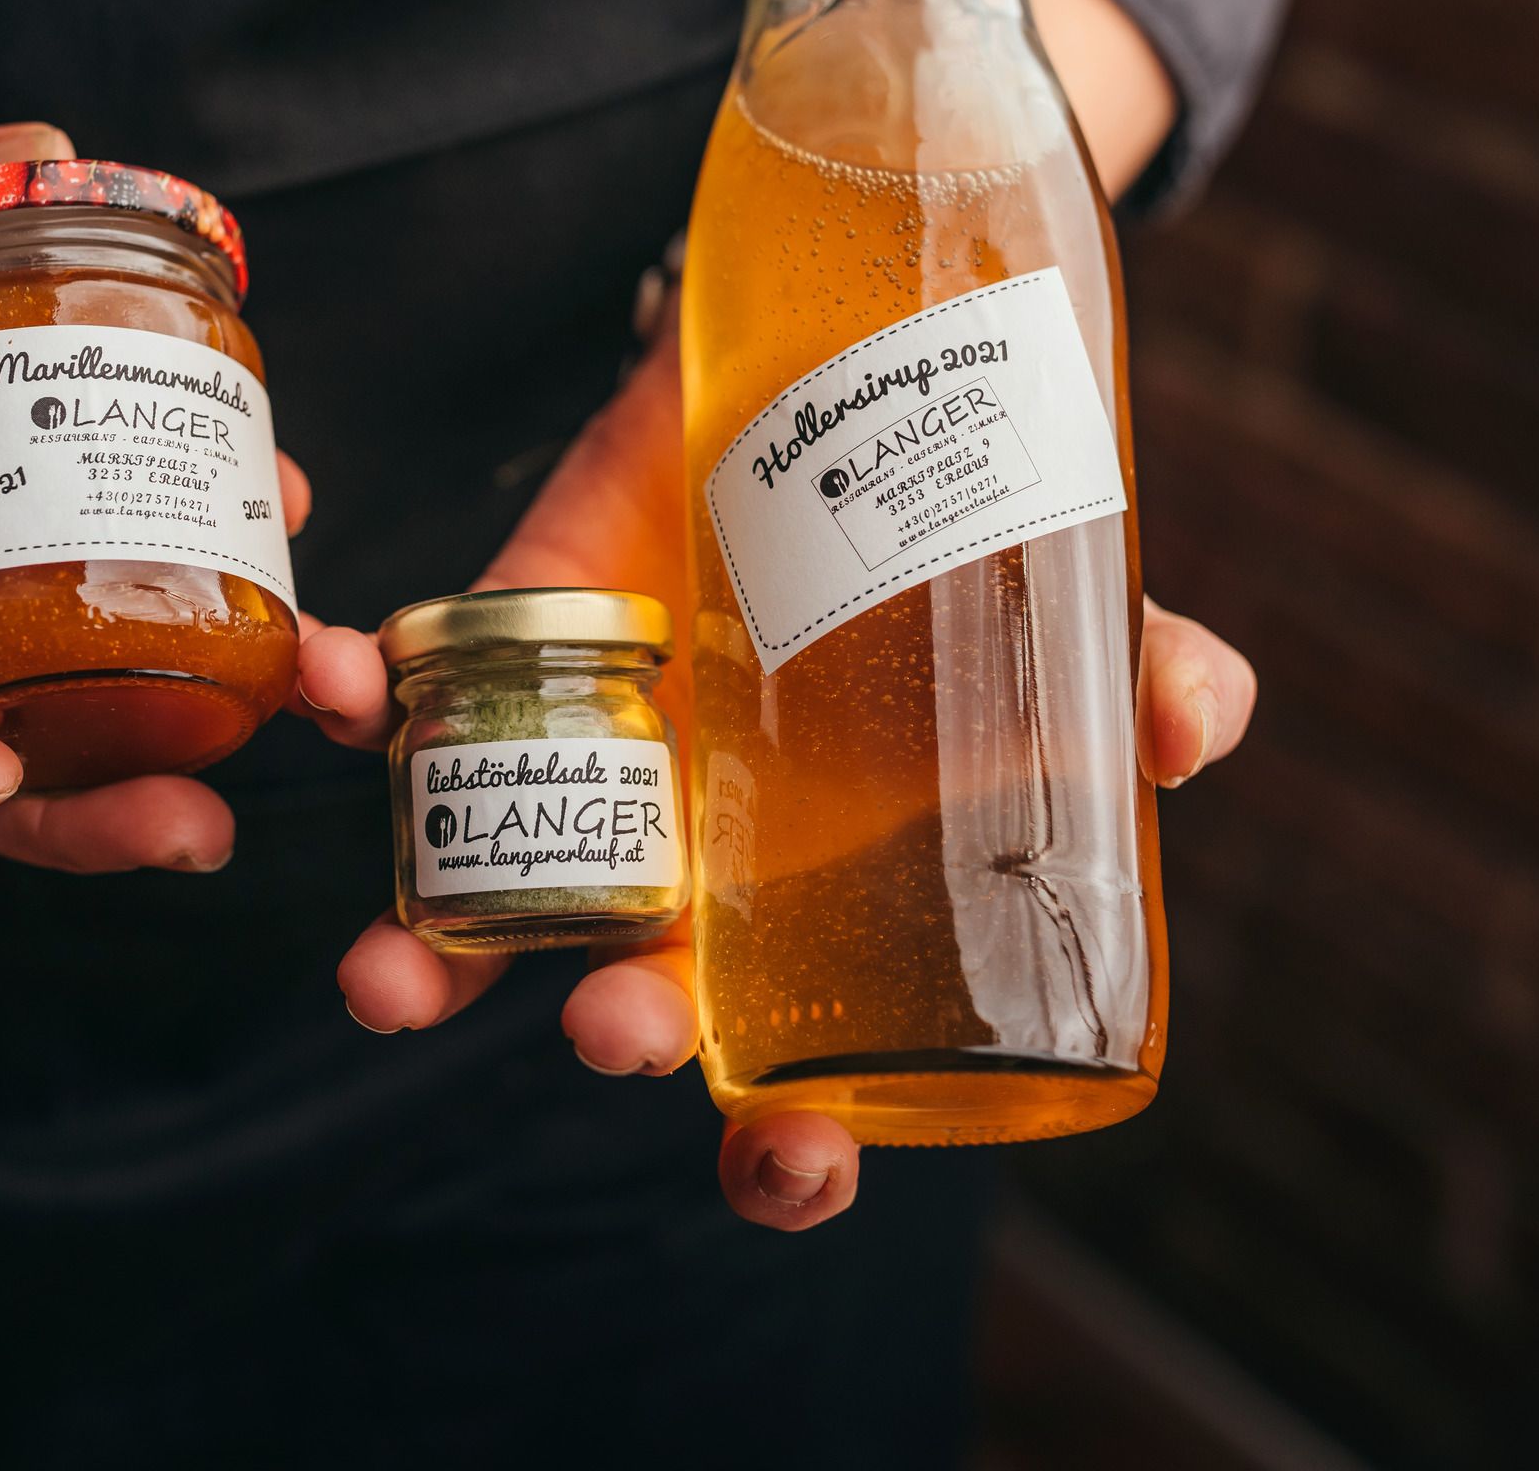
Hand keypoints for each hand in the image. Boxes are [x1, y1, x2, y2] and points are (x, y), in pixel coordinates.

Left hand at [328, 327, 1257, 1229]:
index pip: (797, 1088)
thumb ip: (1140, 670)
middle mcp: (690, 867)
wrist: (831, 372)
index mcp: (818, 912)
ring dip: (426, 954)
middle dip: (616, 1035)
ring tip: (389, 981)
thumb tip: (1196, 723)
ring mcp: (588, 766)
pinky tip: (342, 691)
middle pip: (635, 1008)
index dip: (786, 1156)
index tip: (782, 1166)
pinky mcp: (506, 644)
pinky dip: (356, 706)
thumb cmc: (949, 543)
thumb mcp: (1056, 614)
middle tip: (613, 1030)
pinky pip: (404, 704)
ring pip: (480, 903)